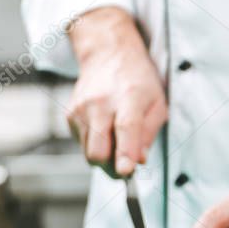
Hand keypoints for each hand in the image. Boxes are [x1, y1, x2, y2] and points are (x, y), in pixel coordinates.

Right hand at [67, 7, 166, 176]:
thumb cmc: (139, 82)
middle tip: (126, 166)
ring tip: (117, 139)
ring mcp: (81, 109)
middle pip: (98, 150)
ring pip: (88, 152)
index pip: (125, 128)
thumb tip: (139, 160)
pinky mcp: (69, 115)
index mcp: (129, 97)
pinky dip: (95, 144)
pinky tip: (105, 127)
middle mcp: (100, 103)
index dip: (125, 153)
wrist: (109, 56)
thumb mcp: (158, 104)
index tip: (126, 171)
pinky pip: (82, 144)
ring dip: (105, 155)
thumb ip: (150, 134)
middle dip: (112, 166)